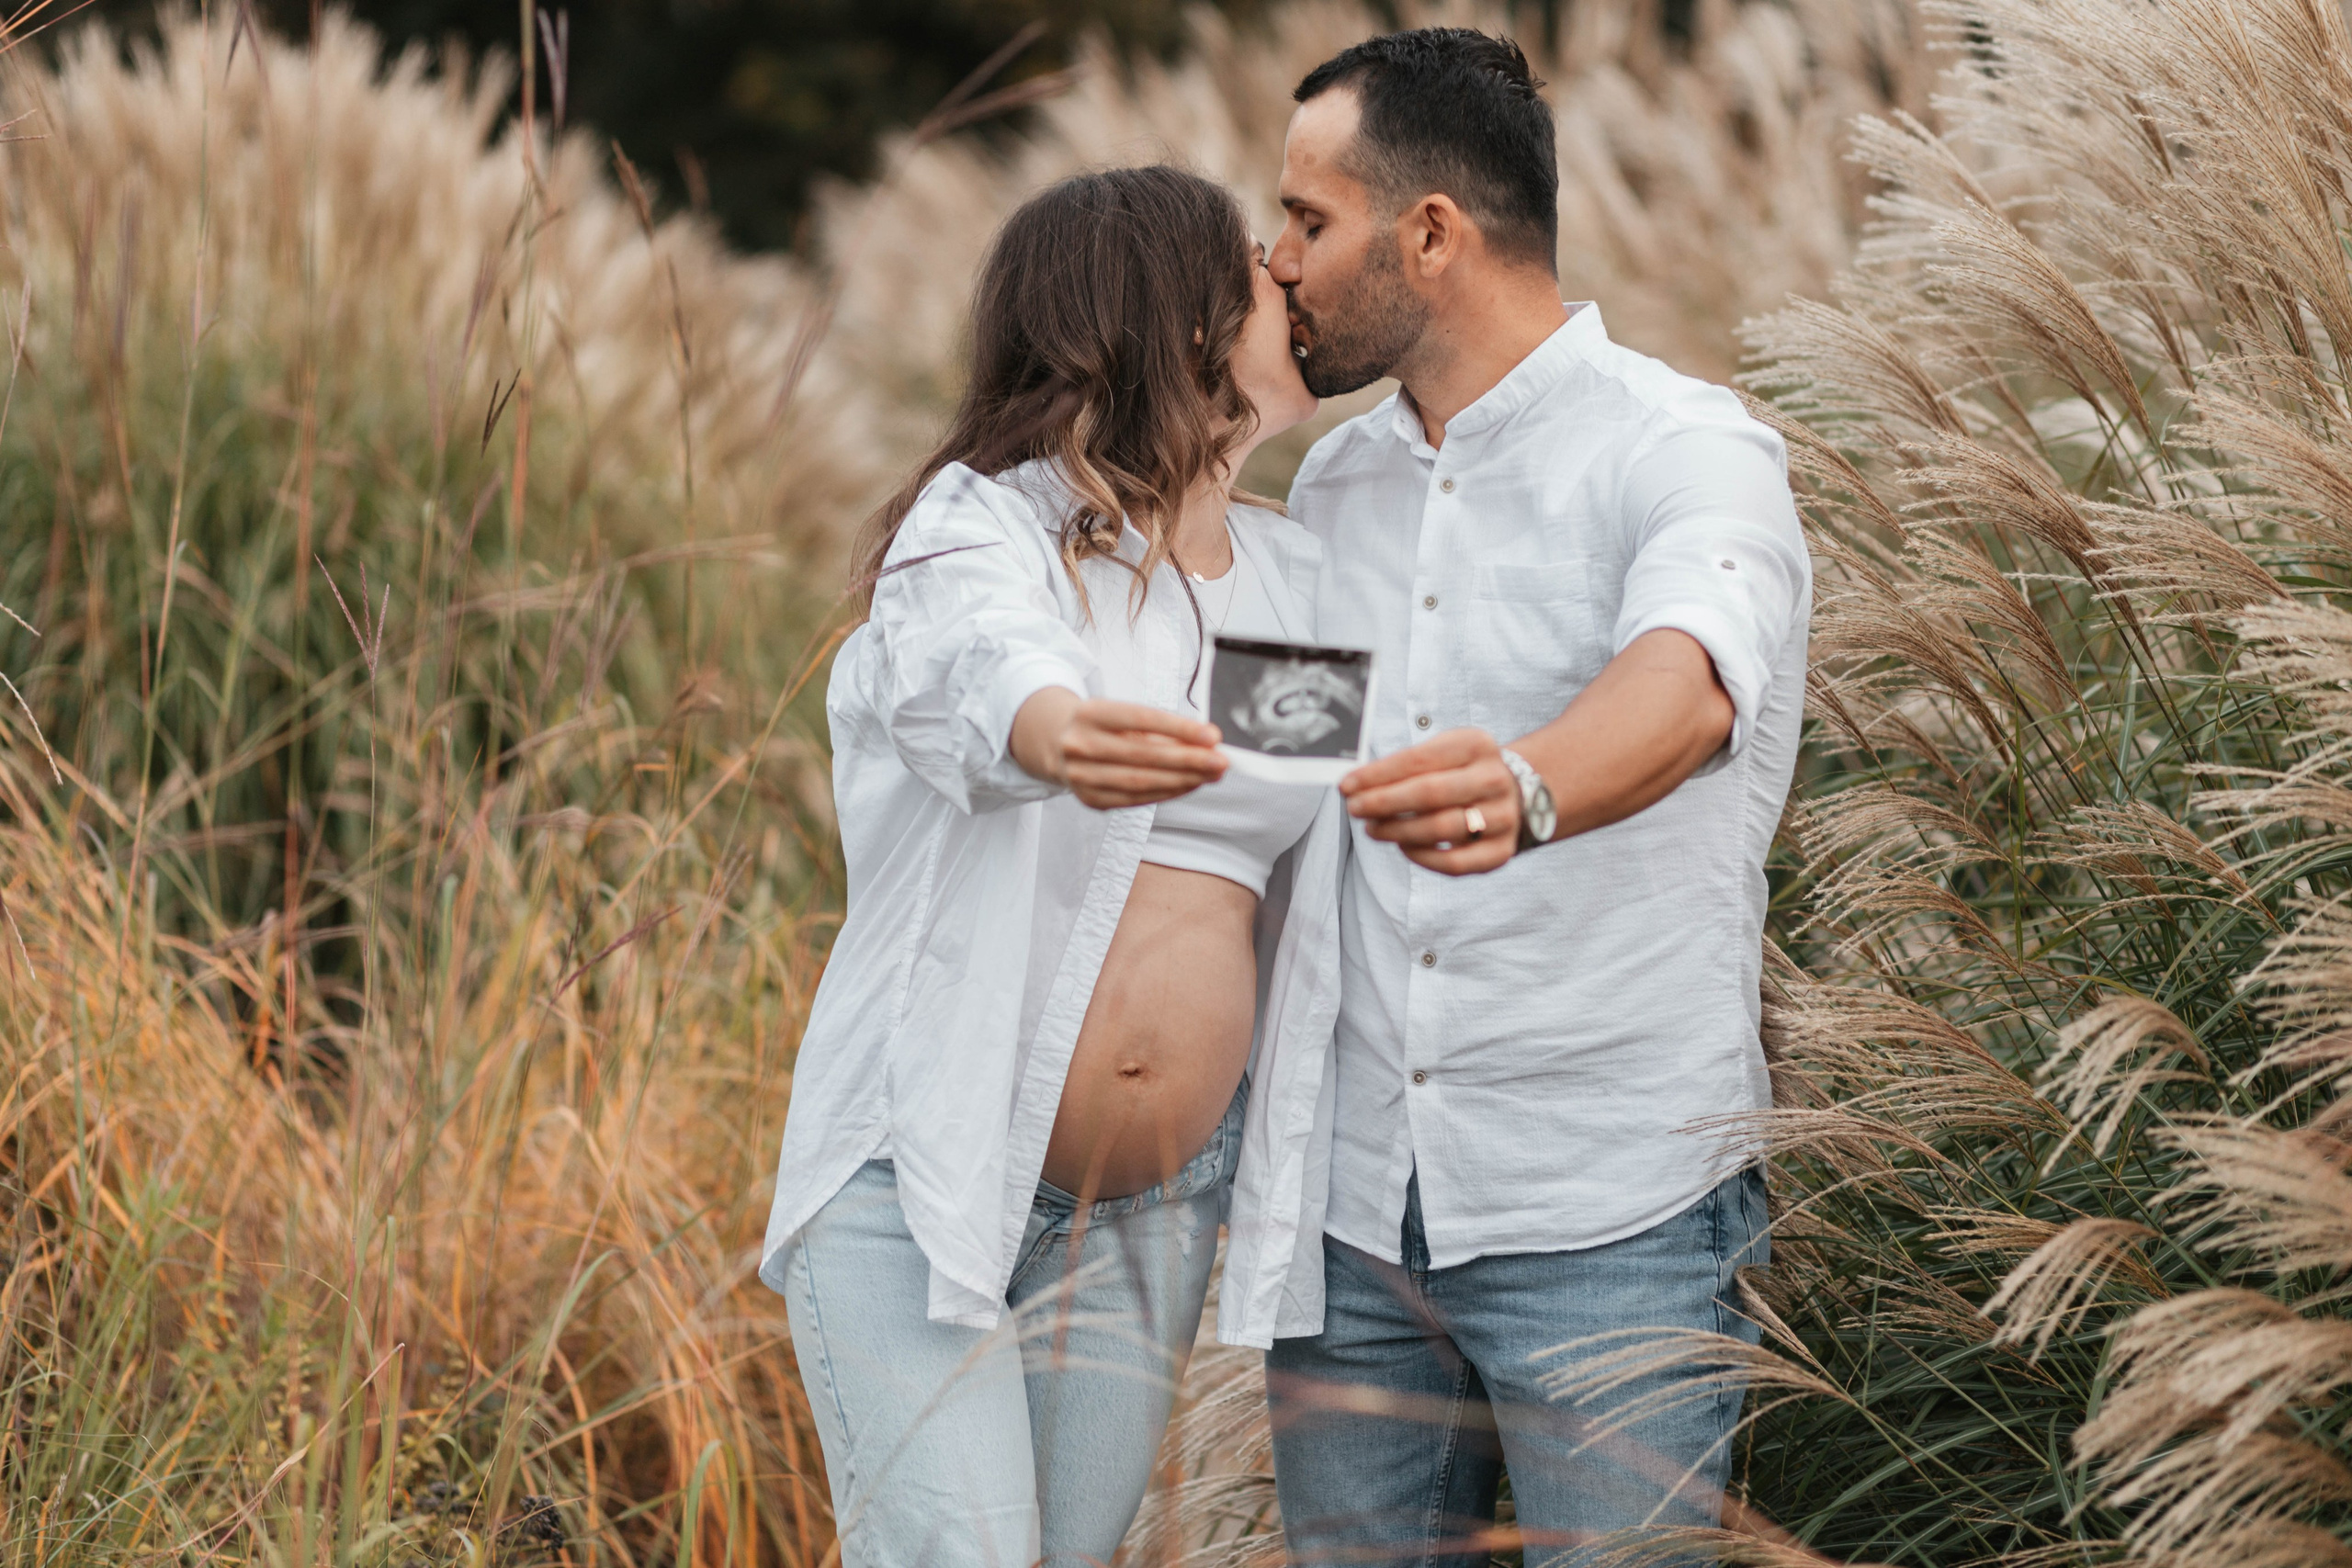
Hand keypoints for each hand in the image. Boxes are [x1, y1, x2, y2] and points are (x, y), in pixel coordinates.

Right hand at [1012, 689, 1226, 808]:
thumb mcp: (1123, 716)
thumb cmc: (1101, 725)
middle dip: (1189, 761)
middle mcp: (1080, 745)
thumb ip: (1161, 729)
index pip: (1142, 719)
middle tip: (1221, 762)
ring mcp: (1081, 776)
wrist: (1056, 743)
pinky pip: (1135, 799)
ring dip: (1182, 781)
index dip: (1180, 729)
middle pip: (1143, 756)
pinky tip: (1187, 786)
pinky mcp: (1089, 799)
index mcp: (1090, 713)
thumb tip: (1207, 743)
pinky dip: (1166, 794)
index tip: (1213, 735)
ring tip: (1210, 776)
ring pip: (1140, 782)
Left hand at [1339, 727, 1521, 874]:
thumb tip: (1357, 784)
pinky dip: (1422, 857)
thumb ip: (1405, 765)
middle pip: (1429, 793)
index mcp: (1476, 745)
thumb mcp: (1444, 752)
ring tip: (1373, 829)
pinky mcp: (1500, 852)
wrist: (1517, 794)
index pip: (1419, 759)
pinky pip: (1454, 862)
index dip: (1377, 774)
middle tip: (1355, 809)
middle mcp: (1493, 779)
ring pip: (1440, 828)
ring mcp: (1501, 817)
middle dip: (1383, 802)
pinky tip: (1403, 846)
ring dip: (1398, 830)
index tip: (1347, 785)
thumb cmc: (1464, 772)